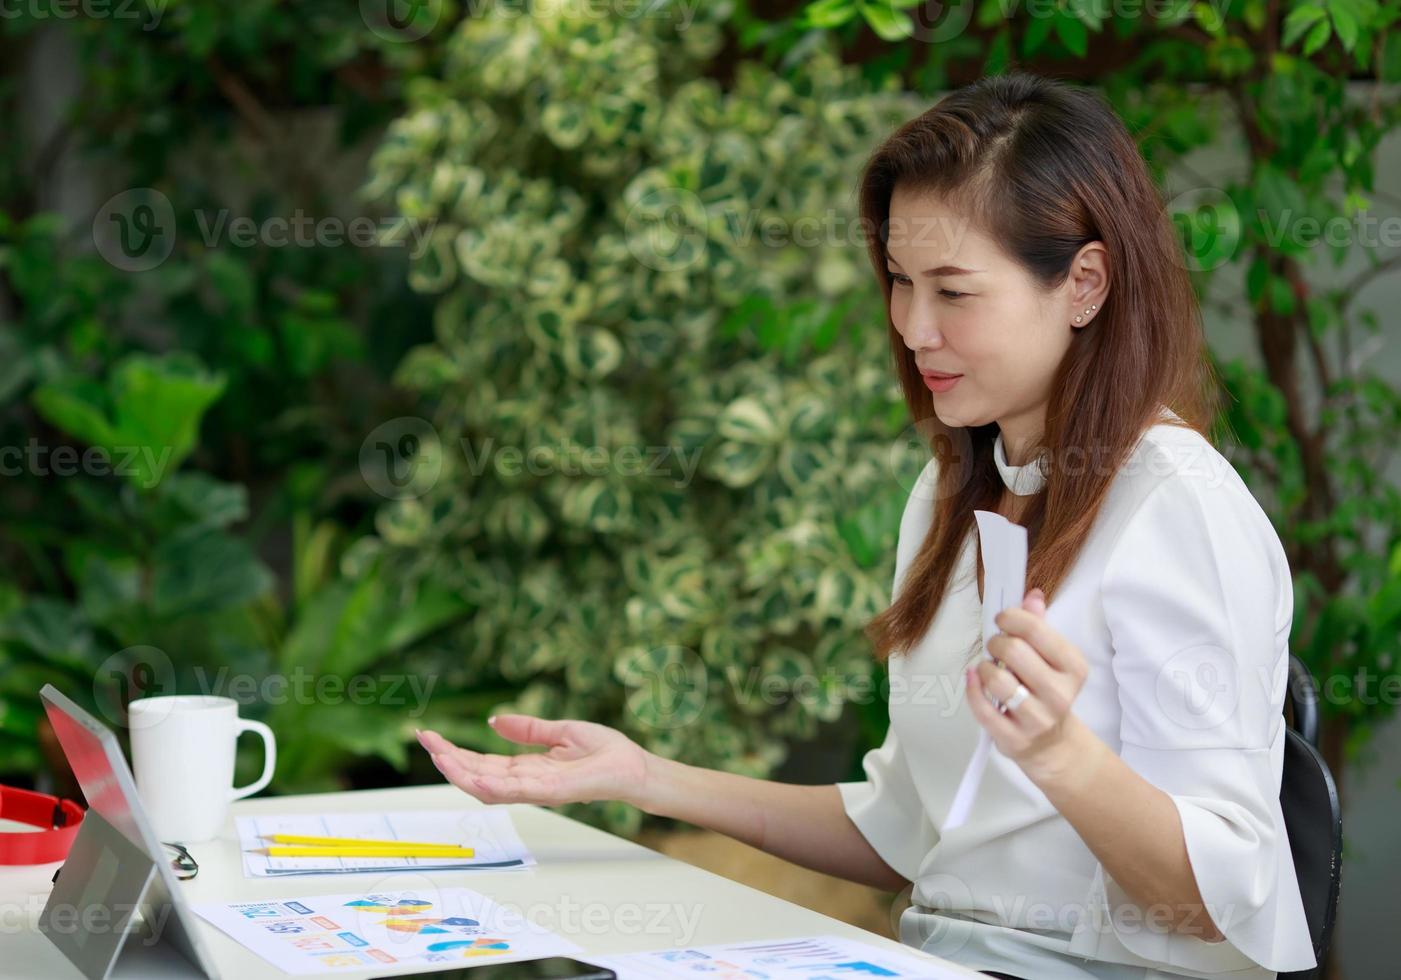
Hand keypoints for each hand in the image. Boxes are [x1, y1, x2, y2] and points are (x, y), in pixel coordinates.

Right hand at [416, 715, 651, 807]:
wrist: (634, 767)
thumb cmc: (605, 752)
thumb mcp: (561, 732)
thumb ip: (528, 729)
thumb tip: (493, 721)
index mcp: (527, 769)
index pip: (482, 763)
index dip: (455, 752)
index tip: (431, 737)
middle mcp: (526, 783)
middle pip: (477, 775)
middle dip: (448, 759)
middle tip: (424, 739)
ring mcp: (536, 790)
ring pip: (487, 787)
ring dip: (460, 773)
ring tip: (437, 755)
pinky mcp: (551, 792)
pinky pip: (514, 791)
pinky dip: (489, 785)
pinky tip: (470, 775)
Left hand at [965, 588, 1091, 783]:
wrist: (1052, 744)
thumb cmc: (1046, 692)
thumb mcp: (1051, 659)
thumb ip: (1040, 626)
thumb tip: (1032, 595)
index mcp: (1073, 668)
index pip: (1037, 631)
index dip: (1012, 618)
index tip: (1003, 619)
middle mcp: (1059, 694)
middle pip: (1014, 651)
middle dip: (996, 641)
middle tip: (995, 645)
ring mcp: (1037, 719)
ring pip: (997, 680)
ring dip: (985, 668)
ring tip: (989, 669)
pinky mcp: (1014, 738)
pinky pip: (982, 708)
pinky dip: (972, 688)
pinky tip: (974, 678)